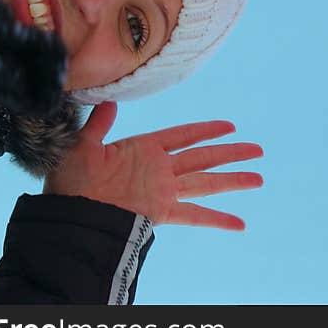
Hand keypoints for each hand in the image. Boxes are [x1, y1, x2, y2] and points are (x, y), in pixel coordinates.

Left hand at [43, 103, 263, 228]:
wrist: (68, 216)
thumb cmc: (71, 183)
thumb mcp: (82, 146)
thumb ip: (98, 125)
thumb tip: (109, 103)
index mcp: (145, 150)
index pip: (184, 136)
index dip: (207, 130)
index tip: (230, 126)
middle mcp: (160, 170)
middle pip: (205, 157)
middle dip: (232, 153)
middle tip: (258, 150)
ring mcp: (163, 191)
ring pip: (207, 181)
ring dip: (233, 180)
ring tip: (259, 178)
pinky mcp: (161, 212)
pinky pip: (195, 215)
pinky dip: (217, 220)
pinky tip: (240, 224)